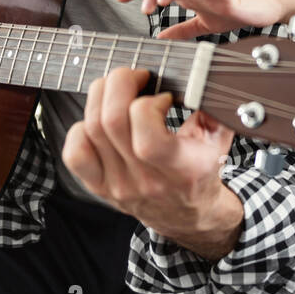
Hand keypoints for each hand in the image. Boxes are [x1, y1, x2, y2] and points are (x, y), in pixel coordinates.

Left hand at [62, 67, 243, 259]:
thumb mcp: (219, 141)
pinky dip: (82, 127)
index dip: (150, 103)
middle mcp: (145, 181)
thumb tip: (203, 78)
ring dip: (101, 96)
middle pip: (111, 122)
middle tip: (135, 77)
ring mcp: (118, 186)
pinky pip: (74, 152)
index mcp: (180, 170)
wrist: (187, 215)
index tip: (163, 96)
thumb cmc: (201, 171)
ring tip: (119, 90)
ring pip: (91, 128)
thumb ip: (217, 109)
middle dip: (120, 83)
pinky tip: (101, 119)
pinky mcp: (99, 187)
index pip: (147, 135)